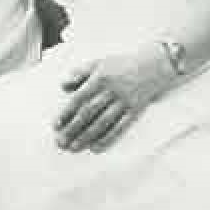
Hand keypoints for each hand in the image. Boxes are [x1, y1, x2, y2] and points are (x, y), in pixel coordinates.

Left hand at [53, 45, 171, 152]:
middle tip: (60, 142)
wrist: (153, 65)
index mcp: (99, 78)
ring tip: (74, 147)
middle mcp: (111, 91)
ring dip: (86, 136)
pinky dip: (108, 138)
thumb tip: (63, 86)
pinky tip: (96, 147)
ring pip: (102, 122)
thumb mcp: (98, 63)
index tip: (56, 125)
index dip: (66, 113)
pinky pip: (120, 127)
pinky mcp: (134, 111)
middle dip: (73, 129)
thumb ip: (79, 73)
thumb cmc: (121, 64)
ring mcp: (123, 102)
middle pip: (88, 113)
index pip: (79, 98)